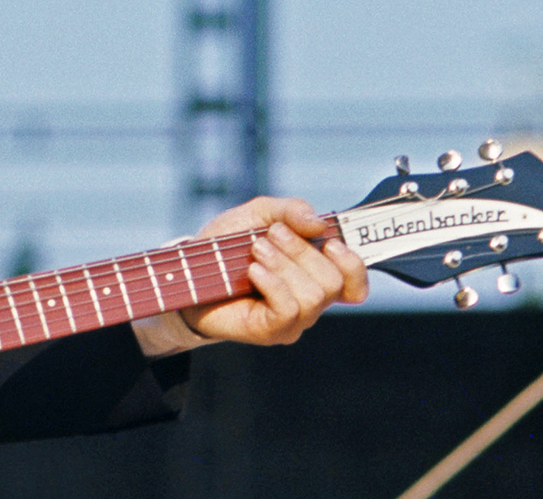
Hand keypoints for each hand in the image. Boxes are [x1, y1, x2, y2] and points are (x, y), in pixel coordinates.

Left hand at [177, 197, 367, 345]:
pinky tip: (253, 272)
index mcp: (314, 275)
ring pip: (313, 295)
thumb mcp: (257, 215)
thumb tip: (319, 222)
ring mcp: (293, 321)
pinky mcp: (271, 331)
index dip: (352, 263)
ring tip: (255, 251)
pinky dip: (272, 283)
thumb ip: (290, 210)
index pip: (355, 282)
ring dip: (283, 264)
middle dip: (301, 251)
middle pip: (333, 281)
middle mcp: (310, 302)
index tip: (328, 241)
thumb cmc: (225, 246)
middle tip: (269, 237)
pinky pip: (289, 308)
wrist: (188, 272)